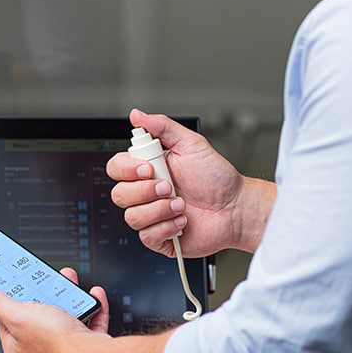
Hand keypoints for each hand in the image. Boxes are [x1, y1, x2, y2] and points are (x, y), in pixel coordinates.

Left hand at [0, 268, 108, 352]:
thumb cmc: (56, 344)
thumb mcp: (18, 316)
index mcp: (17, 349)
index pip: (6, 321)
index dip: (11, 302)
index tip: (17, 287)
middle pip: (38, 317)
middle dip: (44, 295)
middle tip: (47, 282)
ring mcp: (63, 350)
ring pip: (64, 318)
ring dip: (69, 298)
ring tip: (70, 284)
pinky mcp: (85, 348)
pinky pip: (88, 323)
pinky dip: (91, 308)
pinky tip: (92, 297)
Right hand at [109, 108, 270, 256]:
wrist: (236, 208)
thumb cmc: (217, 178)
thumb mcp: (191, 144)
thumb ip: (162, 127)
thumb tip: (137, 115)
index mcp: (147, 169)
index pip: (116, 168)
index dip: (127, 170)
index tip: (149, 168)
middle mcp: (146, 193)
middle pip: (118, 194)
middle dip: (144, 192)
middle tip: (168, 187)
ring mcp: (151, 216)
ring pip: (131, 217)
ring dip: (159, 210)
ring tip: (181, 204)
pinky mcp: (159, 237)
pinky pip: (147, 236)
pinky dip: (167, 227)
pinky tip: (183, 220)